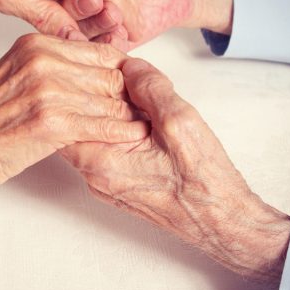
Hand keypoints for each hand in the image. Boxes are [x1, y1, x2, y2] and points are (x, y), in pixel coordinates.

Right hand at [0, 34, 147, 236]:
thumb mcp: (16, 75)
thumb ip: (53, 68)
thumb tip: (93, 75)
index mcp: (37, 44)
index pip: (101, 51)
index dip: (122, 72)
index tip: (133, 88)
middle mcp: (44, 61)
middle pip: (109, 74)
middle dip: (130, 95)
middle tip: (145, 108)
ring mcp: (48, 90)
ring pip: (109, 100)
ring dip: (129, 115)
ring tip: (144, 124)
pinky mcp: (51, 122)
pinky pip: (101, 125)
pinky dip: (121, 132)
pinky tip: (134, 136)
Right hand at [36, 0, 233, 49]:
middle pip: (65, 5)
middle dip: (75, 5)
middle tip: (93, 0)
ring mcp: (92, 18)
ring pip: (81, 29)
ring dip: (93, 24)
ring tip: (113, 14)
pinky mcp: (109, 37)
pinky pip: (103, 46)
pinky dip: (109, 41)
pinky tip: (121, 34)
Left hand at [61, 58, 289, 282]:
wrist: (223, 222)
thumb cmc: (204, 183)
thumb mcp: (180, 122)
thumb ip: (151, 89)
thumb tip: (130, 67)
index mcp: (101, 162)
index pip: (67, 117)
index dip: (82, 87)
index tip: (103, 71)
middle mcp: (97, 177)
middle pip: (76, 127)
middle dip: (93, 99)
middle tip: (119, 80)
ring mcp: (107, 184)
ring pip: (93, 138)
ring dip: (108, 115)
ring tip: (134, 98)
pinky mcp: (120, 187)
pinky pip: (107, 151)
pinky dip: (118, 132)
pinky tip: (142, 121)